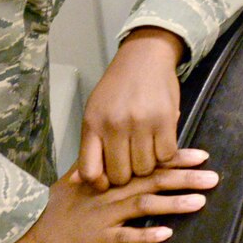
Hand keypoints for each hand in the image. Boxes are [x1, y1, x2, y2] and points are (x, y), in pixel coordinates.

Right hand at [13, 149, 218, 242]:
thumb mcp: (85, 172)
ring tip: (200, 202)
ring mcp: (106, 214)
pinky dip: (145, 235)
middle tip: (214, 177)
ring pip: (144, 206)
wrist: (30, 221)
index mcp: (114, 175)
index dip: (176, 159)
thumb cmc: (62, 199)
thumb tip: (136, 143)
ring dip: (173, 204)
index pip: (150, 162)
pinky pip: (124, 236)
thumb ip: (111, 160)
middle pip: (154, 181)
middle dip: (185, 178)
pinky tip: (166, 234)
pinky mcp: (97, 236)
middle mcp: (113, 191)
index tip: (203, 156)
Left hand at [79, 27, 185, 186]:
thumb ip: (90, 147)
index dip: (100, 184)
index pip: (90, 172)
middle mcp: (114, 125)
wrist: (144, 57)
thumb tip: (76, 182)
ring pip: (145, 168)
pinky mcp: (166, 120)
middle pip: (121, 176)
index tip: (108, 181)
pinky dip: (166, 155)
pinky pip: (167, 155)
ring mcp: (141, 123)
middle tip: (133, 163)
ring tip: (147, 151)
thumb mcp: (95, 113)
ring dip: (148, 165)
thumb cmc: (117, 88)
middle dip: (128, 175)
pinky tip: (161, 143)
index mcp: (93, 124)